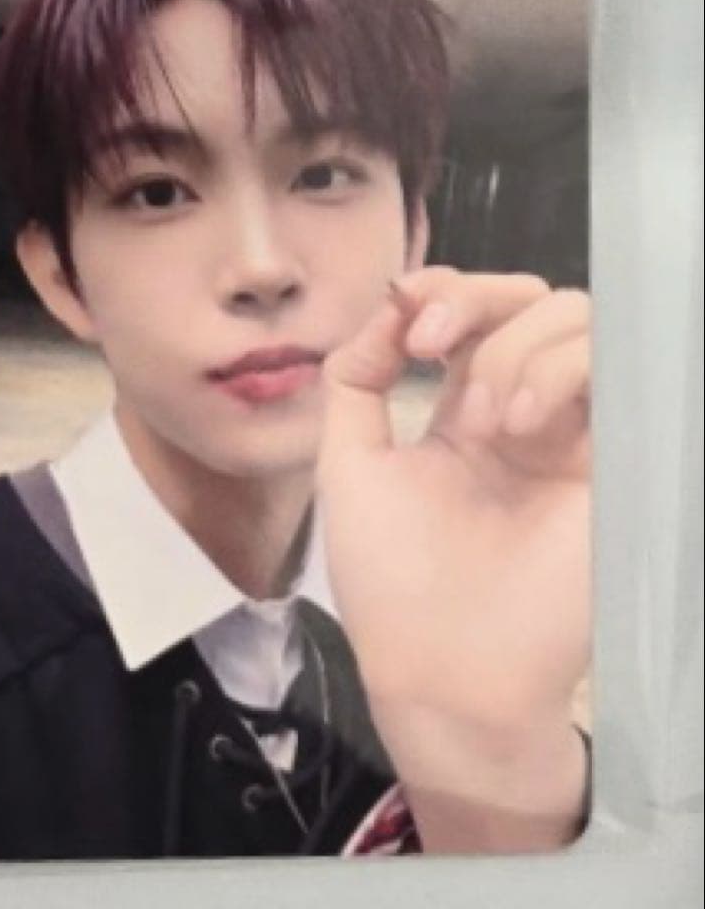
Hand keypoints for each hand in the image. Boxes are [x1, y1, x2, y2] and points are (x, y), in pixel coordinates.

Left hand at [317, 266, 590, 847]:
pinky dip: (560, 370)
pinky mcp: (613, 457)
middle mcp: (522, 413)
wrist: (446, 669)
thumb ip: (356, 379)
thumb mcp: (347, 464)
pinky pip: (611, 370)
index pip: (473, 316)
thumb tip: (385, 307)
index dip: (444, 292)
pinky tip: (521, 424)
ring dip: (514, 348)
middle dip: (473, 300)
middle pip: (529, 303)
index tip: (407, 316)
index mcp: (461, 414)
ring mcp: (571, 433)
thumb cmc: (391, 578)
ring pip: (575, 322)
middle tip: (429, 343)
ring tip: (485, 420)